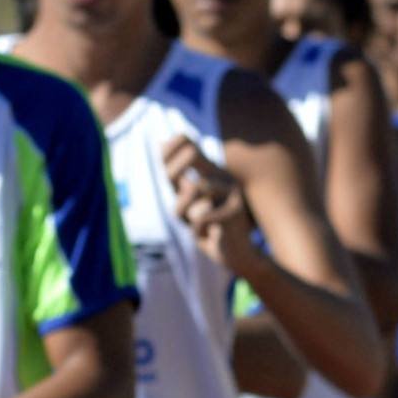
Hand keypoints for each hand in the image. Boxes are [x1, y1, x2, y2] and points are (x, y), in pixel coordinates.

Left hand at [164, 137, 262, 279]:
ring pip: (193, 190)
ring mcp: (232, 190)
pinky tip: (205, 236)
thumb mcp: (188, 202)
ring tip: (188, 223)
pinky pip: (202, 217)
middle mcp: (222, 175)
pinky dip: (196, 231)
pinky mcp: (236, 210)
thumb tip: (160, 144)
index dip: (168, 150)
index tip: (165, 175)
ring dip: (182, 211)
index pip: (187, 142)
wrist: (237, 256)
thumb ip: (177, 178)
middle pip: (191, 152)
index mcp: (211, 170)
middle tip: (173, 193)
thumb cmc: (210, 227)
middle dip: (173, 173)